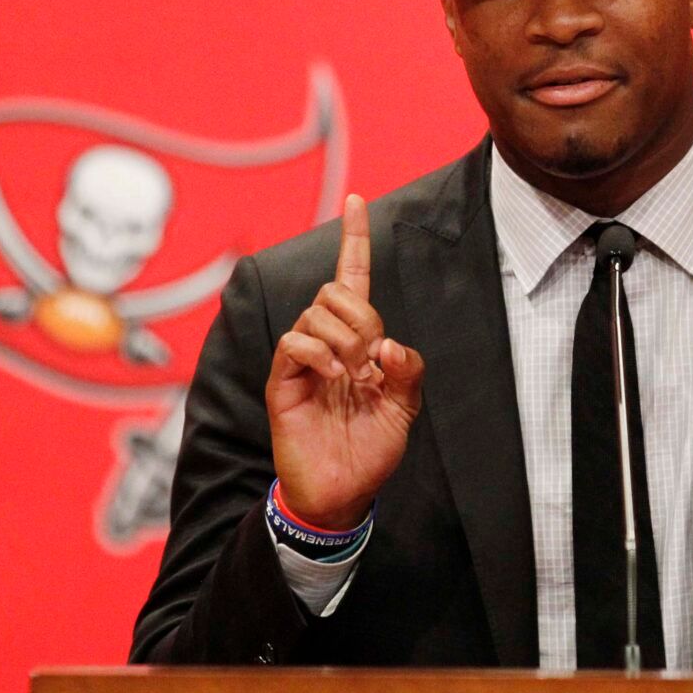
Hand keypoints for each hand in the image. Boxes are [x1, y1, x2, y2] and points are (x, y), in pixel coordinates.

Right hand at [266, 193, 424, 528]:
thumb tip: (387, 344)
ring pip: (317, 311)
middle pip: (336, 291)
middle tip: (371, 364)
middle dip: (362, 318)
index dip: (355, 239)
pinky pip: (295, 341)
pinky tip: (334, 379)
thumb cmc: (371, 449)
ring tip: (353, 380)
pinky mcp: (283, 381)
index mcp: (358, 341)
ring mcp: (303, 360)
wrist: (342, 492)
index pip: (353, 278)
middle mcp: (328, 342)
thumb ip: (409, 369)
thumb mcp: (405, 407)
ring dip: (344, 340)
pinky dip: (319, 353)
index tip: (356, 200)